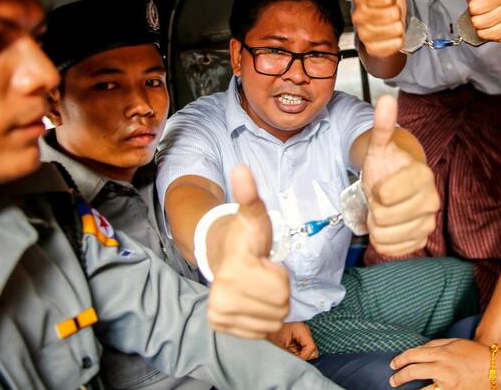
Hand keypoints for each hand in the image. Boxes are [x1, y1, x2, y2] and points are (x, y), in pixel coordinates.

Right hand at [207, 165, 290, 337]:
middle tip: (260, 274)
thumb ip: (249, 194)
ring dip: (270, 303)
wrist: (219, 252)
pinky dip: (262, 317)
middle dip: (276, 289)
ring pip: (273, 321)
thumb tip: (242, 169)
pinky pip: (262, 331)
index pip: (281, 290)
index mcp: (233, 273)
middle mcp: (222, 299)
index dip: (279, 275)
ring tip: (256, 284)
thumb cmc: (245, 235)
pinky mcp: (223, 326)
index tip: (263, 262)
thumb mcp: (253, 213)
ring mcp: (221, 315)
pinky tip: (251, 297)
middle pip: (279, 308)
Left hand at [267, 321, 319, 360]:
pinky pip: (306, 351)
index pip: (310, 347)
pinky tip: (292, 352)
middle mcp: (305, 331)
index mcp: (301, 329)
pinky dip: (300, 355)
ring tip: (291, 354)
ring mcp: (305, 335)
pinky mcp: (302, 339)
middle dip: (303, 356)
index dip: (303, 356)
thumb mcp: (279, 346)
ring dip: (302, 356)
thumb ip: (291, 355)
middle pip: (313, 349)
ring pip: (311, 351)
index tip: (294, 360)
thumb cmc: (271, 336)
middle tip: (292, 357)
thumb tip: (299, 364)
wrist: (266, 331)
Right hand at [345, 0, 407, 57]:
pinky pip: (393, 44)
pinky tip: (393, 37)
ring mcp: (364, 34)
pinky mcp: (372, 49)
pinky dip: (398, 41)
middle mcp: (358, 16)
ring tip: (393, 25)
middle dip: (397, 12)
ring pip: (393, 29)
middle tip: (392, 13)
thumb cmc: (388, 4)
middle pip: (391, 13)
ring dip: (399, 27)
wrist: (390, 29)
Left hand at [362, 95, 438, 255]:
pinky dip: (382, 241)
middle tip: (379, 199)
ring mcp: (428, 222)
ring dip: (376, 225)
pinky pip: (392, 249)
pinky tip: (387, 227)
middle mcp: (431, 200)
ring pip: (385, 235)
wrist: (396, 186)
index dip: (374, 191)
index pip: (385, 194)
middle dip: (374, 209)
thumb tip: (386, 99)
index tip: (379, 184)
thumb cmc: (387, 167)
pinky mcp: (421, 240)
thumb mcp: (379, 146)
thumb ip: (382, 125)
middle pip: (383, 217)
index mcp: (422, 176)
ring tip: (383, 211)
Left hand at [390, 338, 490, 388]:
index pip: (414, 354)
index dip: (401, 359)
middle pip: (414, 371)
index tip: (393, 363)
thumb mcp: (455, 342)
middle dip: (400, 376)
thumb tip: (419, 349)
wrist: (496, 368)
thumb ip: (436, 344)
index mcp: (442, 352)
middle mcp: (443, 368)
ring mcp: (448, 383)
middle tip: (392, 380)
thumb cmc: (475, 353)